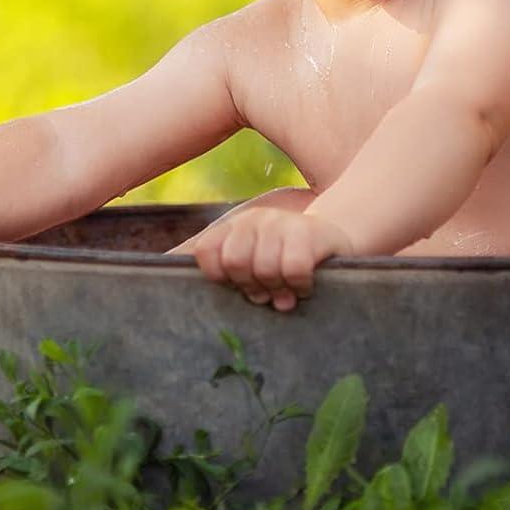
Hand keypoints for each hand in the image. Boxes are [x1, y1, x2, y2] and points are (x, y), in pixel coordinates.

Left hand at [189, 210, 352, 310]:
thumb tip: (173, 277)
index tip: (239, 285)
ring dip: (279, 289)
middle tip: (268, 291)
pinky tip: (306, 286)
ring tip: (287, 290)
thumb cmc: (285, 260)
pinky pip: (294, 270)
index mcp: (235, 226)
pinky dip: (300, 286)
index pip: (205, 251)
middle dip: (252, 286)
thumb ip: (223, 270)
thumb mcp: (251, 261)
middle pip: (235, 262)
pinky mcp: (310, 233)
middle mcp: (255, 219)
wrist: (335, 240)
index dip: (219, 276)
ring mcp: (283, 223)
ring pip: (266, 268)